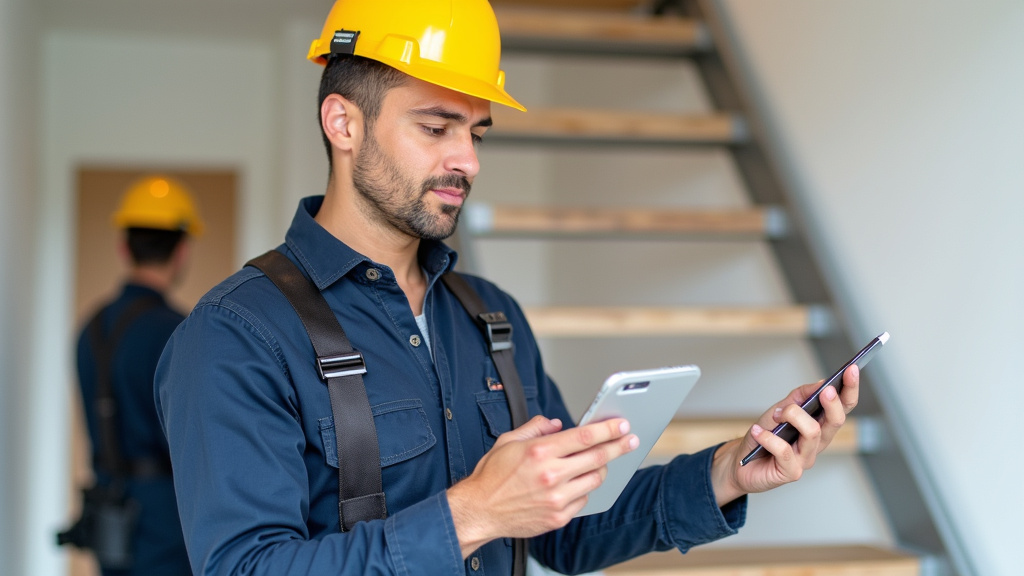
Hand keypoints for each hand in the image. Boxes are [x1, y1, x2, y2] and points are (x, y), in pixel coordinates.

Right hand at [447, 415, 638, 556]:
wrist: (480, 511)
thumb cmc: (491, 476)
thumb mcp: (508, 441)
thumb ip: (535, 428)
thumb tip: (557, 424)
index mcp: (540, 452)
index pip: (585, 436)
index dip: (608, 429)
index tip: (621, 425)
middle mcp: (551, 475)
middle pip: (598, 457)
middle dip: (618, 446)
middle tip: (629, 440)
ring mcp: (556, 499)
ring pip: (595, 480)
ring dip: (601, 468)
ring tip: (601, 462)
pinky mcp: (558, 517)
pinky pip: (583, 500)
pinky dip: (584, 490)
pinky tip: (577, 483)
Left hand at [710, 365, 860, 505]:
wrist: (741, 462)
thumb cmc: (764, 436)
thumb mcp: (780, 410)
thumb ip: (800, 397)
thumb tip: (821, 383)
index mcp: (819, 426)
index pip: (843, 407)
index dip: (850, 389)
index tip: (852, 369)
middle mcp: (817, 443)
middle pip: (836, 421)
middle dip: (833, 403)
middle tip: (826, 391)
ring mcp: (806, 458)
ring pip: (812, 432)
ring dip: (792, 416)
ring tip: (775, 414)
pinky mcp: (792, 472)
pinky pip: (785, 451)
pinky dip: (769, 438)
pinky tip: (758, 432)